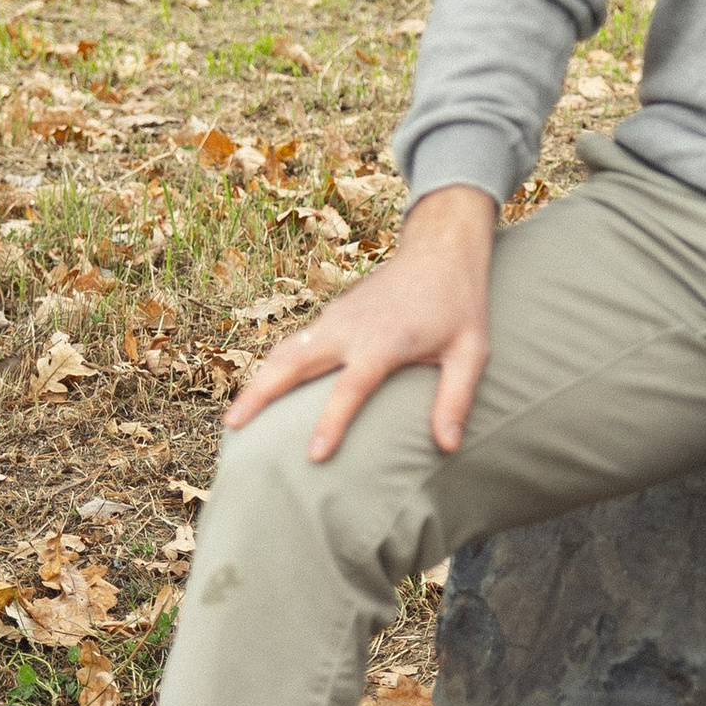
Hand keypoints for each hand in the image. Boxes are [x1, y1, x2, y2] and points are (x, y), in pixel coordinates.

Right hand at [223, 180, 498, 463]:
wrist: (440, 250)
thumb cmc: (460, 304)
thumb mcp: (471, 351)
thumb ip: (457, 397)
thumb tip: (448, 446)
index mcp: (384, 341)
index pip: (351, 387)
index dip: (332, 422)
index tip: (313, 455)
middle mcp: (350, 329)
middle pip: (294, 362)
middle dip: (261, 394)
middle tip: (234, 428)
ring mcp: (336, 319)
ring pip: (285, 351)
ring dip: (257, 381)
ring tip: (234, 419)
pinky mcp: (332, 316)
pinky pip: (295, 344)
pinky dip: (273, 366)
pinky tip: (263, 391)